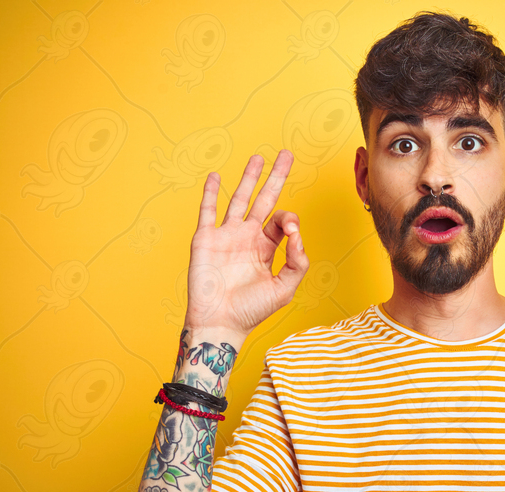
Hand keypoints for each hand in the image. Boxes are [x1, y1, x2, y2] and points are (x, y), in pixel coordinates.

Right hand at [184, 150, 308, 334]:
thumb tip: (297, 234)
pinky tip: (216, 176)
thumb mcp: (285, 288)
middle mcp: (247, 238)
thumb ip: (297, 261)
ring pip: (239, 199)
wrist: (220, 323)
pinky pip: (208, 211)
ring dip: (248, 178)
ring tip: (258, 158)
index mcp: (266, 249)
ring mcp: (226, 236)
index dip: (289, 220)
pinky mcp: (206, 239)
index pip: (281, 221)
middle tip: (286, 154)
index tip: (289, 232)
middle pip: (264, 200)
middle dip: (276, 177)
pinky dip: (210, 193)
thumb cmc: (251, 311)